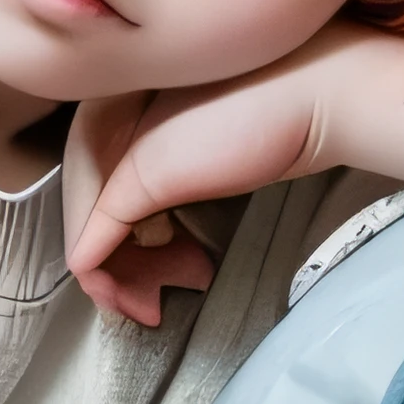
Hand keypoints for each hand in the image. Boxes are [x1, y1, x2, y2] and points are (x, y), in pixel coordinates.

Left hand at [68, 25, 403, 317]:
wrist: (318, 95)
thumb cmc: (274, 116)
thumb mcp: (205, 154)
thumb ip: (168, 179)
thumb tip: (150, 237)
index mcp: (122, 98)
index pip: (92, 173)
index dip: (109, 227)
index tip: (143, 272)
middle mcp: (108, 112)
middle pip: (85, 199)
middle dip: (110, 260)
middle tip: (143, 303)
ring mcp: (119, 141)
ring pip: (86, 222)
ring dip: (113, 276)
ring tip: (149, 308)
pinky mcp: (138, 174)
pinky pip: (98, 233)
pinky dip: (103, 272)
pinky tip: (123, 299)